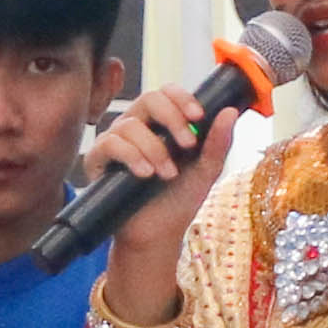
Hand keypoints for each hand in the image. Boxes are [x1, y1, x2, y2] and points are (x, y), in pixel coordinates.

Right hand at [80, 74, 246, 299]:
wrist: (157, 235)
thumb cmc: (179, 200)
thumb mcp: (205, 172)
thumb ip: (217, 143)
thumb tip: (230, 112)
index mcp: (162, 123)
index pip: (167, 92)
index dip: (182, 98)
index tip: (199, 116)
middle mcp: (137, 126)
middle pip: (148, 98)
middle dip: (171, 118)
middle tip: (188, 145)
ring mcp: (116, 141)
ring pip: (130, 124)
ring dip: (154, 148)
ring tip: (166, 174)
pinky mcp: (97, 160)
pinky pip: (109, 143)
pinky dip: (130, 156)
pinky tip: (144, 173)